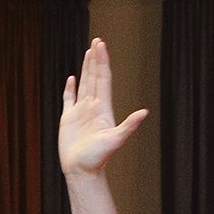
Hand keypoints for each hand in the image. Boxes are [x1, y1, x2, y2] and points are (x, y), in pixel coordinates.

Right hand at [58, 37, 147, 177]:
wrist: (82, 171)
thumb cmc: (97, 158)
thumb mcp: (114, 140)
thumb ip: (128, 125)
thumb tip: (144, 113)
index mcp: (103, 108)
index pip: (103, 79)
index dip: (103, 62)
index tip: (101, 46)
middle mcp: (93, 107)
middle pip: (95, 77)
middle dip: (96, 59)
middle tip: (97, 41)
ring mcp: (81, 112)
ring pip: (84, 84)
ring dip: (86, 68)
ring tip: (88, 53)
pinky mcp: (68, 120)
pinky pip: (69, 99)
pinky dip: (70, 88)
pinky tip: (72, 79)